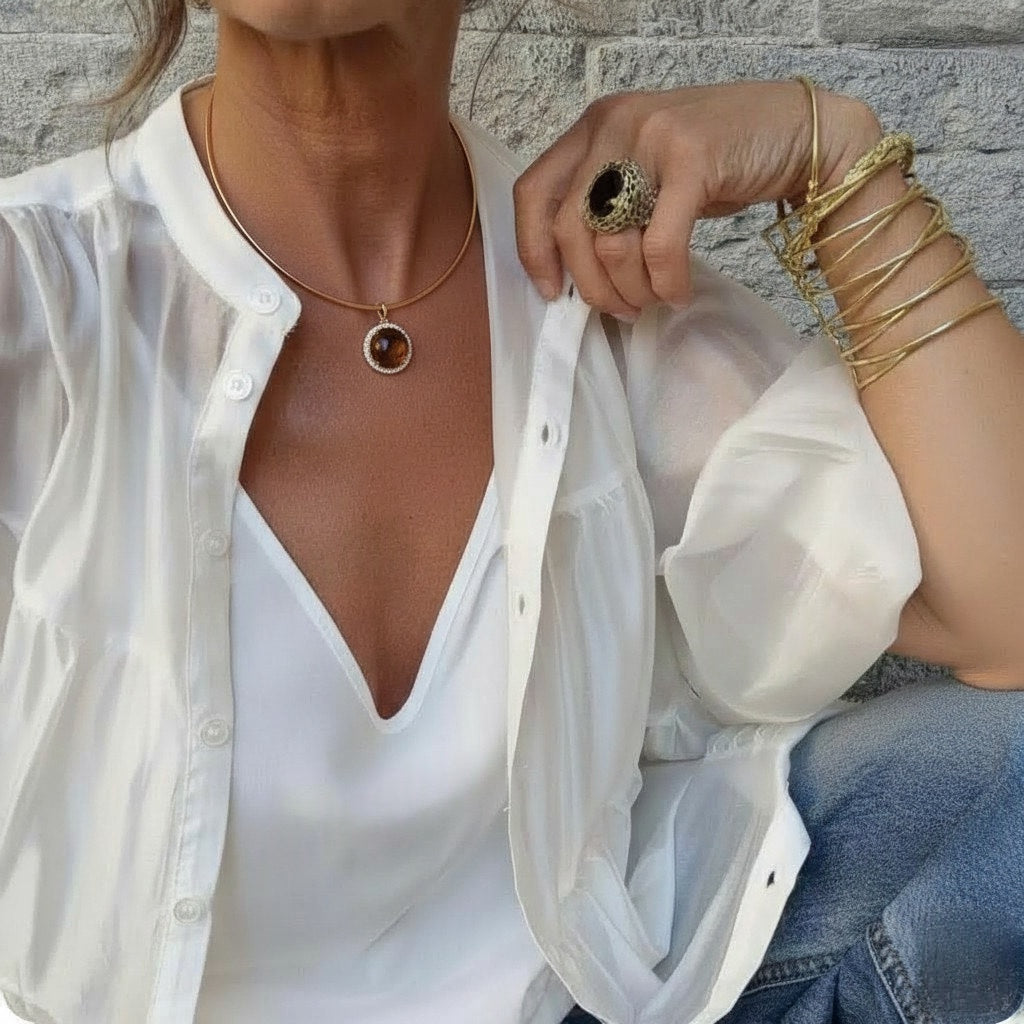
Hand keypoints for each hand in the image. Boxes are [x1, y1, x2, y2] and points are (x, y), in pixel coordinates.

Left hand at [512, 79, 878, 317]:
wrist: (795, 132)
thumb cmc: (717, 162)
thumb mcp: (647, 173)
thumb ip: (607, 205)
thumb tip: (575, 275)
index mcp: (593, 127)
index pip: (533, 194)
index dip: (533, 252)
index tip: (554, 293)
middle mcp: (613, 124)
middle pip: (568, 229)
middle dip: (591, 286)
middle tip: (621, 310)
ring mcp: (651, 137)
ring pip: (611, 243)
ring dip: (631, 290)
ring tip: (653, 301)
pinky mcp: (691, 159)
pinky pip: (660, 247)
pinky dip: (667, 282)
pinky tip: (679, 292)